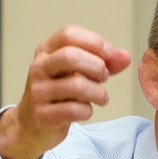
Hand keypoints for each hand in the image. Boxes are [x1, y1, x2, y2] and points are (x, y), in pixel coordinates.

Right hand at [0, 25, 131, 158]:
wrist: (32, 124)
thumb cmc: (60, 93)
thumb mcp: (79, 72)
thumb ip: (104, 62)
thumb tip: (125, 56)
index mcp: (46, 51)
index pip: (69, 34)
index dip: (95, 42)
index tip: (111, 54)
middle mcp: (39, 68)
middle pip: (71, 56)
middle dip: (97, 67)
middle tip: (104, 77)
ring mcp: (38, 92)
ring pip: (76, 85)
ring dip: (98, 92)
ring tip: (101, 97)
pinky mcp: (43, 115)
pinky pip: (74, 110)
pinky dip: (88, 111)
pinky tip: (86, 110)